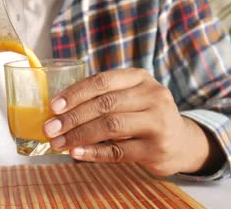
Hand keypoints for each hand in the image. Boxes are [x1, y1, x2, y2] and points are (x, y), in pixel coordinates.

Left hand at [43, 68, 224, 175]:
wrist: (181, 142)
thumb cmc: (142, 115)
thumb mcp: (129, 97)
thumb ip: (102, 98)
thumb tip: (58, 111)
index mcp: (140, 78)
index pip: (102, 81)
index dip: (75, 93)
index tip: (54, 106)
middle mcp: (153, 96)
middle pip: (104, 104)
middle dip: (72, 117)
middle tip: (50, 128)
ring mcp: (158, 122)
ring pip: (110, 126)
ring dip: (79, 135)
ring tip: (58, 143)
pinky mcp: (157, 148)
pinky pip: (118, 151)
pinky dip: (94, 153)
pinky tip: (76, 153)